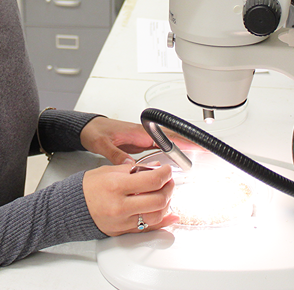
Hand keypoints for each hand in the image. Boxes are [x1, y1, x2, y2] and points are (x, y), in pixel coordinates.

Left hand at [80, 116, 197, 165]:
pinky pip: (160, 147)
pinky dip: (171, 151)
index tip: (196, 145)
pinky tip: (176, 159)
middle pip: (171, 138)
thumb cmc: (94, 130)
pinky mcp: (139, 143)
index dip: (182, 141)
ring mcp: (142, 138)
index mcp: (137, 131)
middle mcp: (142, 133)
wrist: (87, 127)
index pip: (164, 136)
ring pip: (167, 142)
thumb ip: (115, 155)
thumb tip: (128, 166)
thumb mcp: (101, 144)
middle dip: (189, 143)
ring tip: (198, 154)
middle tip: (206, 150)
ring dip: (182, 147)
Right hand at [82, 163, 178, 235]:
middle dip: (169, 188)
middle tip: (168, 181)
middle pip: (158, 200)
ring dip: (166, 204)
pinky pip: (149, 229)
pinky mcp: (123, 231)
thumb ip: (134, 170)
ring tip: (164, 194)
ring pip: (156, 216)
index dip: (165, 174)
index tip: (166, 170)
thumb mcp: (109, 171)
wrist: (72, 207)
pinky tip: (170, 215)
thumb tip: (154, 169)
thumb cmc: (88, 188)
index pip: (152, 181)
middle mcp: (120, 206)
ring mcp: (122, 221)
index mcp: (116, 186)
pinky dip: (163, 222)